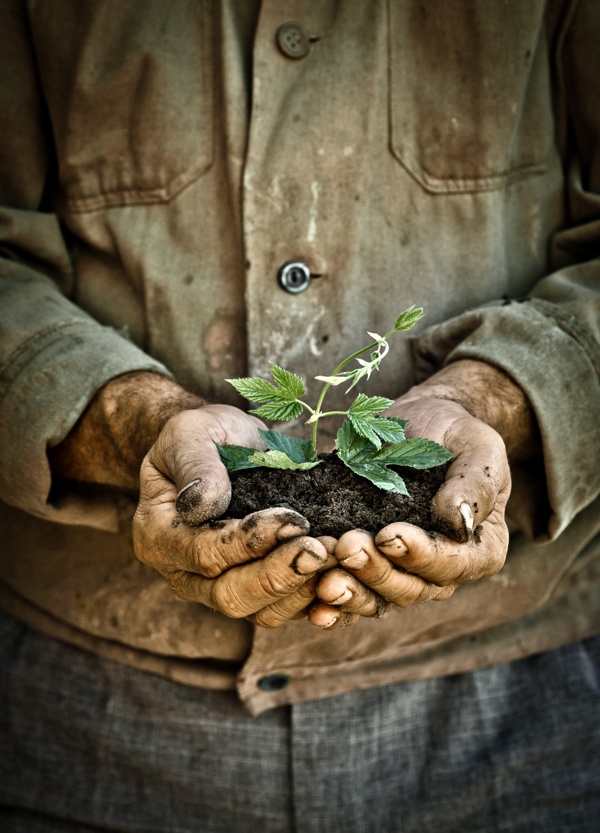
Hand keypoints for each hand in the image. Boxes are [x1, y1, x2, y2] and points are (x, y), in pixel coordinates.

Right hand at [133, 404, 335, 626]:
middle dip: (281, 575)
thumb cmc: (203, 436)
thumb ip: (195, 465)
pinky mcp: (254, 592)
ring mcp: (217, 588)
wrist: (222, 446)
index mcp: (158, 535)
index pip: (204, 553)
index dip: (251, 541)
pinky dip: (315, 598)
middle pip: (231, 596)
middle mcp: (183, 573)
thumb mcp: (190, 433)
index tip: (294, 519)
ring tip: (336, 556)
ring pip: (261, 613)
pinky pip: (285, 611)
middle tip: (322, 550)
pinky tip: (341, 575)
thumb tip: (203, 503)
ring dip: (303, 589)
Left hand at [310, 360, 534, 626]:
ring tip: (324, 578)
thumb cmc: (454, 434)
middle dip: (376, 571)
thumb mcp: (477, 447)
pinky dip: (332, 606)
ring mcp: (403, 574)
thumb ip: (474, 484)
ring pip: (378, 599)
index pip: (451, 564)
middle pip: (410, 589)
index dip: (420, 555)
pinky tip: (312, 607)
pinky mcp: (368, 568)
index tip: (389, 535)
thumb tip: (459, 522)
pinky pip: (352, 596)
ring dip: (350, 591)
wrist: (419, 424)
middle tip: (347, 546)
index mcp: (480, 549)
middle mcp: (443, 572)